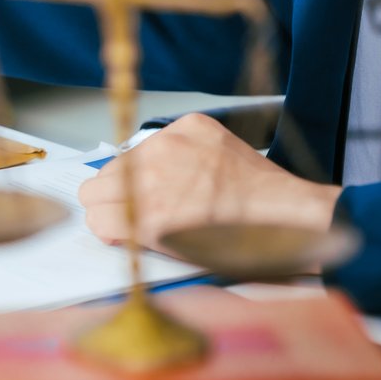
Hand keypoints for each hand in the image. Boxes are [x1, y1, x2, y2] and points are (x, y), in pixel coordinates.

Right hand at [77, 114, 342, 252]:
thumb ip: (135, 235)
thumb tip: (110, 222)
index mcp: (147, 217)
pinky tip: (194, 168)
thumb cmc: (240, 241)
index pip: (93, 215)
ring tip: (172, 187)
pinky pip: (157, 137)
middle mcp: (152, 177)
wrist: (287, 213)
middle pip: (95, 185)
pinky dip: (169, 153)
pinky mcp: (190, 125)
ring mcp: (170, 145)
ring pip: (123, 159)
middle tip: (139, 207)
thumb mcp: (177, 254)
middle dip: (113, 199)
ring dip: (138, 174)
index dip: (108, 225)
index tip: (120, 226)